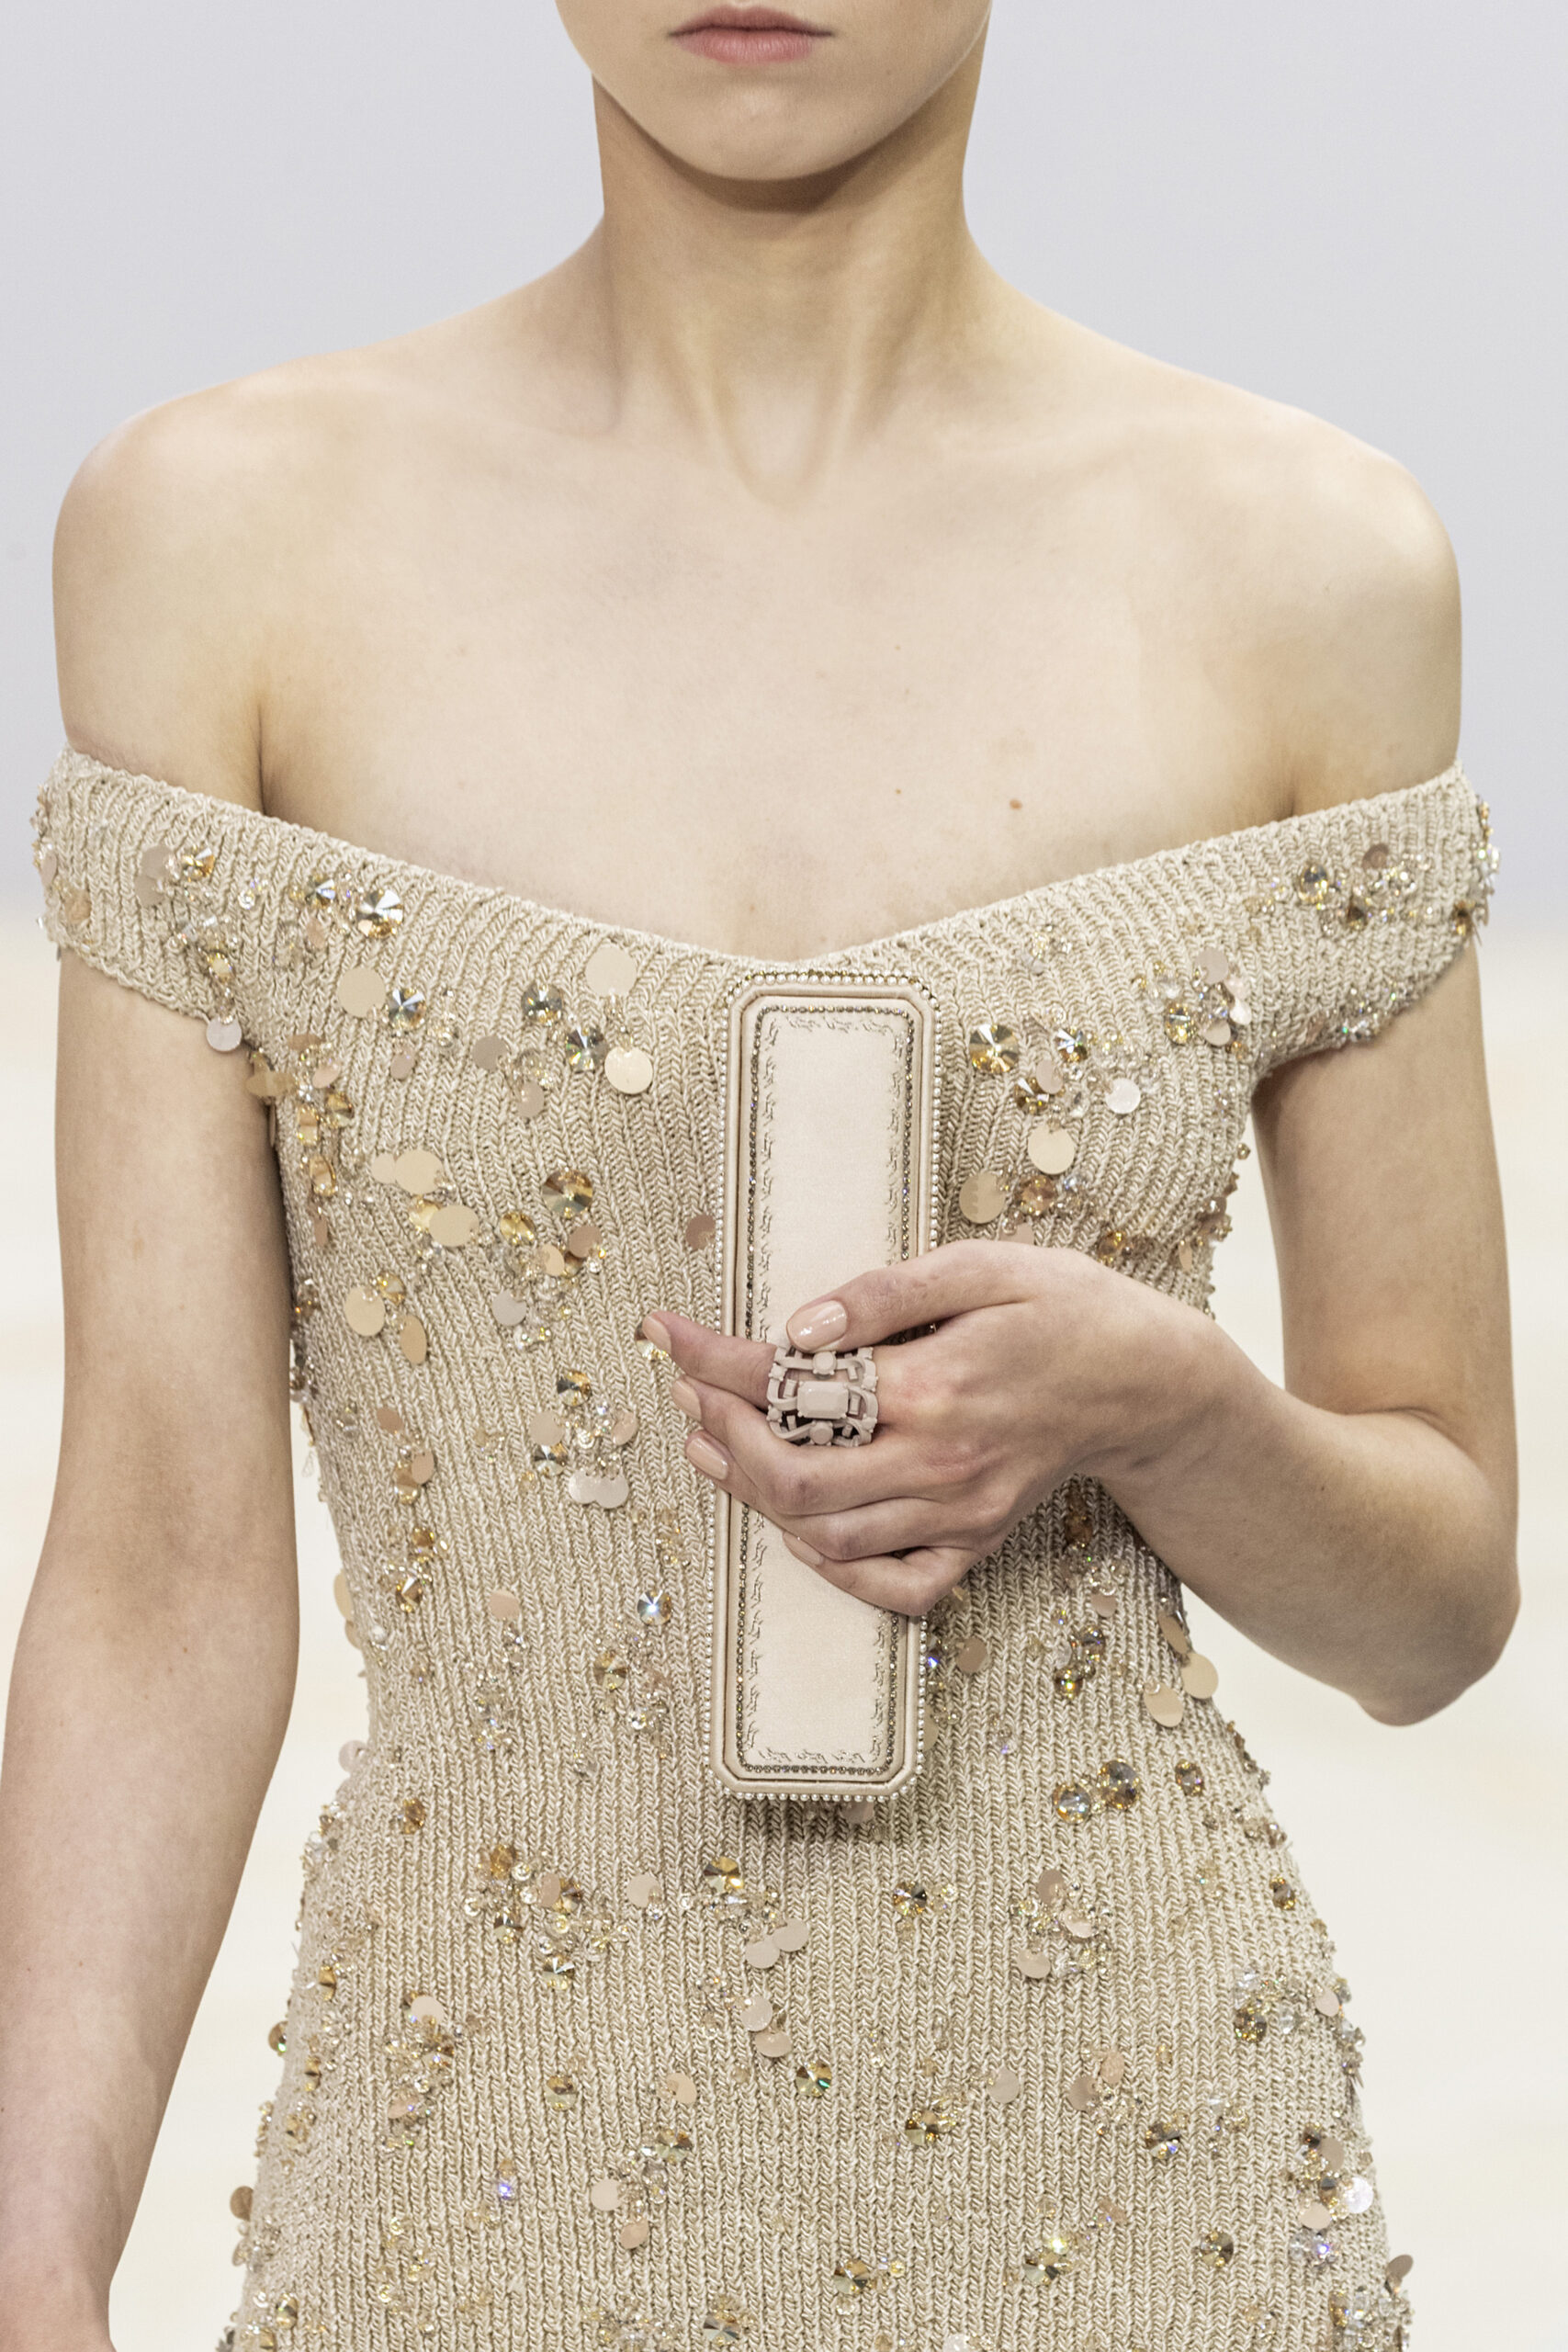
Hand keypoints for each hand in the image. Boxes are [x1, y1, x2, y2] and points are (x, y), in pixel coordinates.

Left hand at [643, 1240, 1210, 1614]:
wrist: (1154, 1383)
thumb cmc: (1069, 1310)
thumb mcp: (986, 1266)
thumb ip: (887, 1293)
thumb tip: (799, 1327)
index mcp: (935, 1384)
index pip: (793, 1385)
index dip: (714, 1361)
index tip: (664, 1334)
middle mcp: (940, 1462)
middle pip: (791, 1480)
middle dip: (720, 1435)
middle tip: (687, 1391)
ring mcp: (959, 1513)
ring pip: (825, 1537)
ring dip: (753, 1498)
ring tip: (713, 1445)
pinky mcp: (977, 1540)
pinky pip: (893, 1586)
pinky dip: (833, 1569)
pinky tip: (799, 1528)